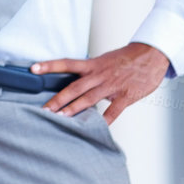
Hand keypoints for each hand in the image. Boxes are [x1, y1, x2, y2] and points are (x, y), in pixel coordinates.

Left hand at [32, 41, 170, 122]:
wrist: (151, 55)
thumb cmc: (126, 59)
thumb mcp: (104, 61)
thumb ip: (90, 72)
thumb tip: (76, 81)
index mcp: (92, 64)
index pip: (66, 63)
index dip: (49, 65)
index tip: (33, 69)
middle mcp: (99, 75)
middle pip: (74, 87)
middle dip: (58, 99)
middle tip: (43, 109)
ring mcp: (112, 86)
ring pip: (89, 99)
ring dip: (74, 109)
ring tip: (60, 119)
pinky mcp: (126, 95)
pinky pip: (113, 110)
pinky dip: (105, 120)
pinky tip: (97, 128)